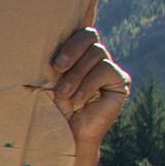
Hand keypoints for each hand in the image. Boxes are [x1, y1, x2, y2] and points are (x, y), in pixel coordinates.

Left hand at [49, 24, 130, 154]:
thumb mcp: (48, 81)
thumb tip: (44, 38)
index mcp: (77, 53)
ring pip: (97, 53)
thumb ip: (54, 61)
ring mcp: (108, 68)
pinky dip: (88, 84)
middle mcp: (94, 57)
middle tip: (57, 68)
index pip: (81, 31)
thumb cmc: (51, 109)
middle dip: (71, 50)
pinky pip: (105, 69)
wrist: (65, 136)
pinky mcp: (120, 81)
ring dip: (76, 75)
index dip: (76, 29)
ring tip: (64, 95)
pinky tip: (79, 100)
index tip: (59, 53)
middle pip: (90, 35)